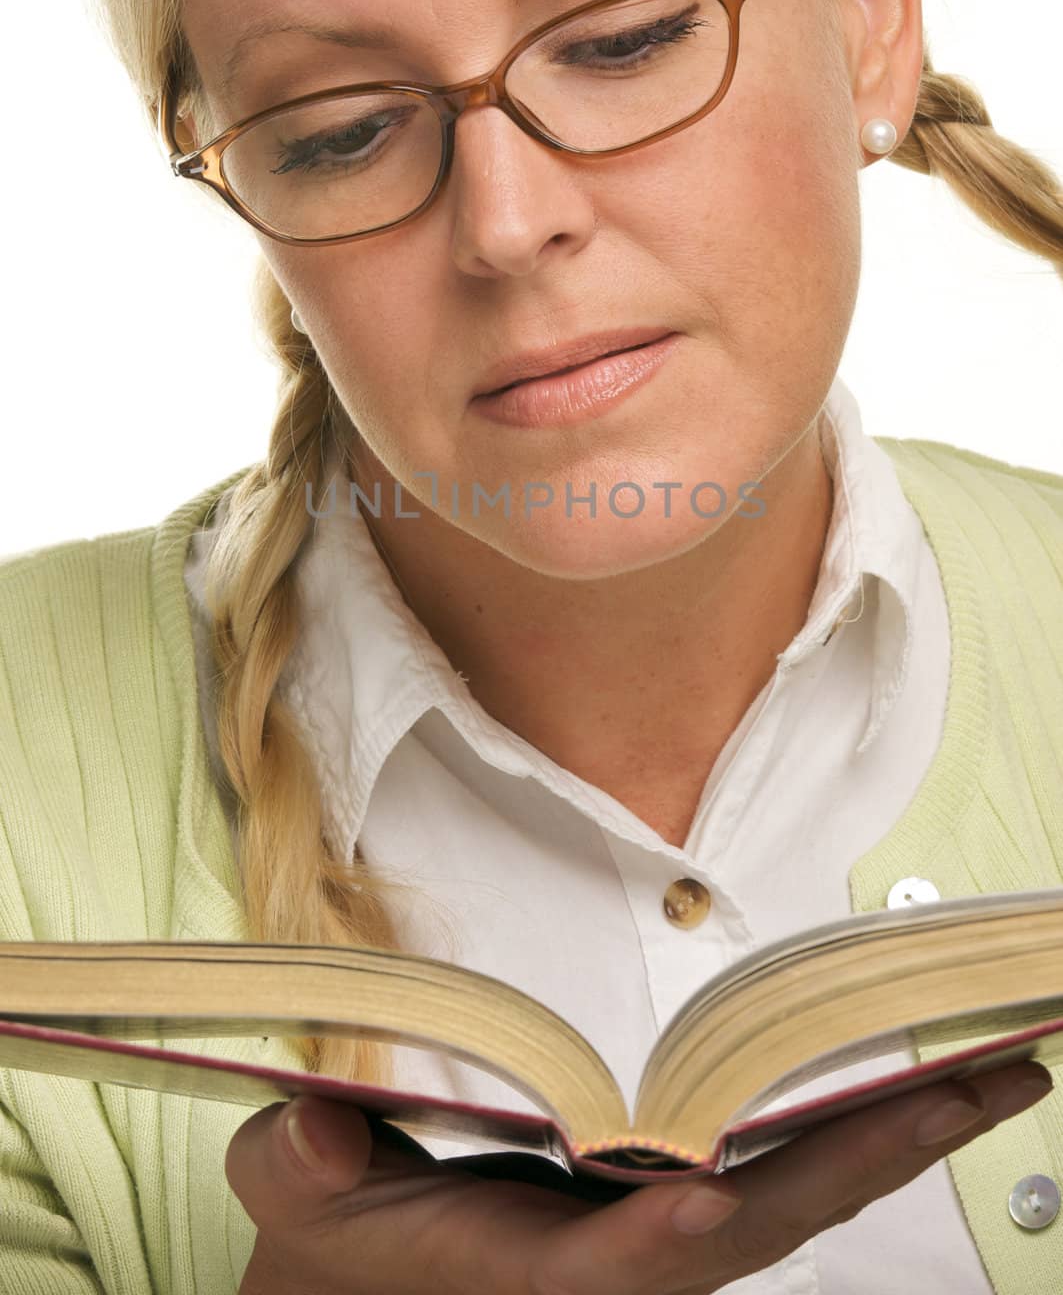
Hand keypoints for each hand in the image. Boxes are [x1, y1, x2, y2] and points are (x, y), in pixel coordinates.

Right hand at [228, 1060, 1052, 1293]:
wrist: (361, 1281)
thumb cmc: (332, 1236)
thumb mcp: (293, 1196)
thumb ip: (302, 1169)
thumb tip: (314, 1130)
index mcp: (521, 1269)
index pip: (599, 1264)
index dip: (647, 1240)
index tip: (697, 1198)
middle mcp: (615, 1261)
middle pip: (759, 1221)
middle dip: (871, 1155)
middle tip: (991, 1082)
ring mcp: (654, 1235)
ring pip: (793, 1196)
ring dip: (895, 1137)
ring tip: (998, 1075)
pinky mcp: (667, 1206)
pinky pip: (778, 1171)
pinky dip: (851, 1132)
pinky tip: (918, 1092)